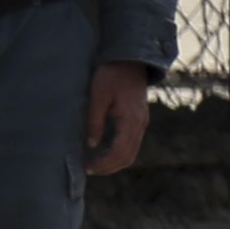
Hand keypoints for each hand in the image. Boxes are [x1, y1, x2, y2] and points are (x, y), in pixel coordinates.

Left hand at [84, 61, 154, 176]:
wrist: (130, 59)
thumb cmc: (111, 74)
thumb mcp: (98, 96)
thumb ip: (95, 121)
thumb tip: (92, 145)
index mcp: (130, 120)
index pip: (119, 152)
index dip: (104, 164)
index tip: (87, 167)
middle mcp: (140, 124)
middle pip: (127, 157)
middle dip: (108, 167)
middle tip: (88, 169)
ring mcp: (142, 122)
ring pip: (131, 152)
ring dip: (114, 162)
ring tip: (94, 164)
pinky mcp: (139, 119)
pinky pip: (131, 143)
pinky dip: (119, 152)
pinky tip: (104, 151)